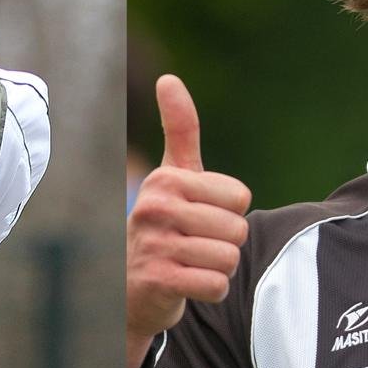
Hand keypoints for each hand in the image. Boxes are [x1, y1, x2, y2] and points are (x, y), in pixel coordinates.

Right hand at [126, 75, 252, 366]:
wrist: (128, 289)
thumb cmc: (162, 226)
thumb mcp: (172, 177)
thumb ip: (179, 129)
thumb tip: (168, 78)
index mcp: (165, 179)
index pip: (239, 197)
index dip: (228, 212)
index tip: (198, 217)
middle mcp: (154, 207)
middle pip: (236, 228)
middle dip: (224, 243)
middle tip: (194, 246)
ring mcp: (154, 245)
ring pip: (228, 258)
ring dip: (218, 268)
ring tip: (190, 264)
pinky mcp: (158, 281)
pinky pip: (216, 284)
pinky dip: (210, 290)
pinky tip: (186, 285)